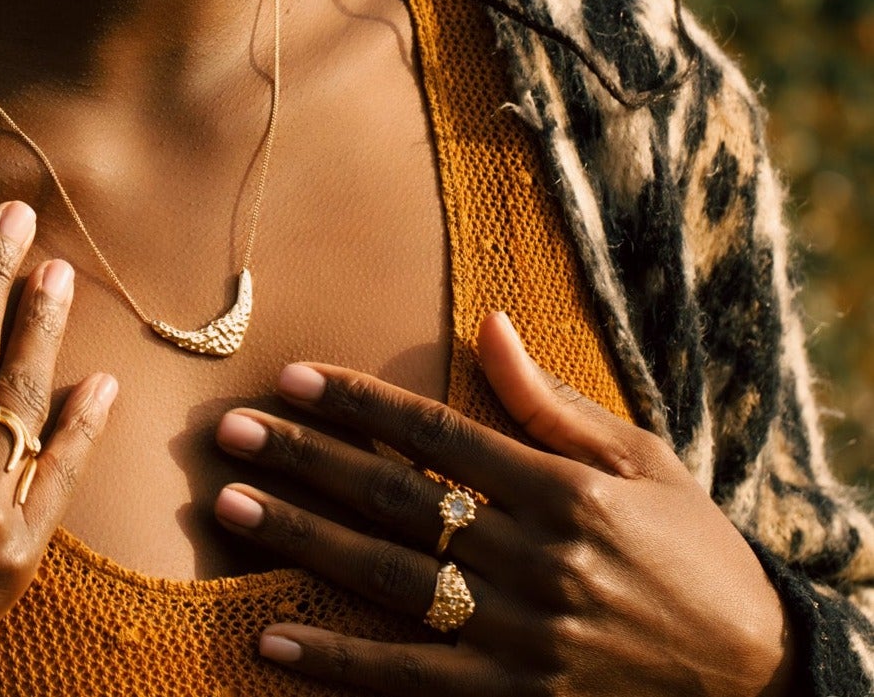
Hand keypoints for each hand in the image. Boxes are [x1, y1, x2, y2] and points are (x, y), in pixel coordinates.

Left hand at [213, 312, 793, 694]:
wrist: (757, 678)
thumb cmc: (694, 551)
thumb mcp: (641, 460)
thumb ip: (552, 402)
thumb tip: (486, 324)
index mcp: (566, 492)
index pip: (439, 435)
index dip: (360, 402)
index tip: (291, 377)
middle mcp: (539, 562)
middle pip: (397, 501)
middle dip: (306, 461)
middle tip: (229, 432)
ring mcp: (525, 641)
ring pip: (390, 584)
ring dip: (302, 542)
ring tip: (228, 508)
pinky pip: (412, 684)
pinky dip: (340, 661)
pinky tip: (273, 636)